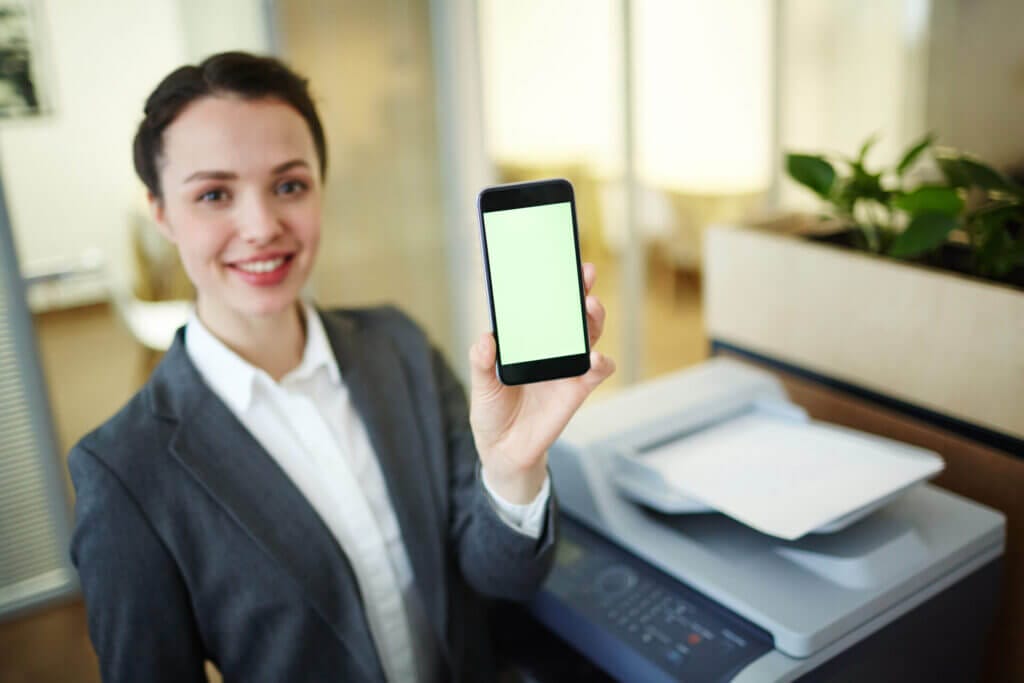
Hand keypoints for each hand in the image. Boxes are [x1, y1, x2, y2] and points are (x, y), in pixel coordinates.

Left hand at [468, 262, 614, 502]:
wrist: (503, 450)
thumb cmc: (492, 411)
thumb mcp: (481, 384)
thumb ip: (481, 362)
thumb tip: (485, 339)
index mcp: (528, 340)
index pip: (545, 305)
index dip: (555, 283)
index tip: (560, 263)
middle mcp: (552, 349)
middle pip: (573, 314)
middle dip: (581, 291)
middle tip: (584, 276)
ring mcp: (567, 367)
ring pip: (589, 336)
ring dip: (593, 319)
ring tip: (590, 307)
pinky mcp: (577, 390)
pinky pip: (596, 372)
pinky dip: (601, 363)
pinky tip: (596, 359)